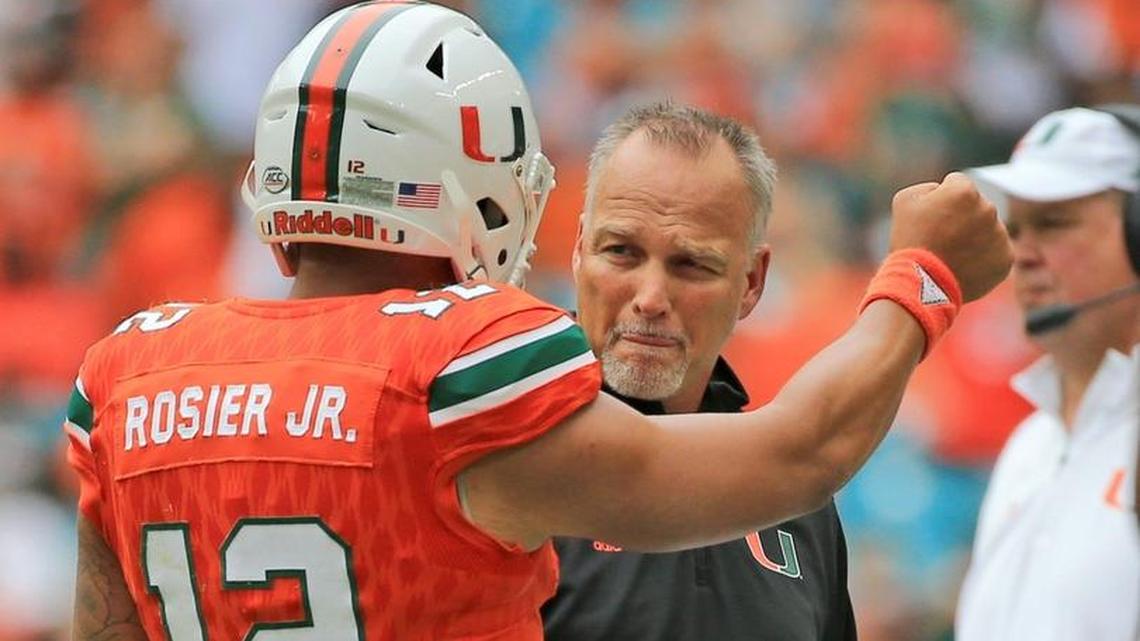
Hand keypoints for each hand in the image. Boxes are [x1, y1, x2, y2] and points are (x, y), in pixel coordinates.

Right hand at [889, 172, 1011, 301]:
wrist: (920, 284)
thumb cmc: (910, 240)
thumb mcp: (905, 201)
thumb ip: (929, 187)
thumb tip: (943, 190)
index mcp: (964, 191)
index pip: (957, 183)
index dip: (941, 198)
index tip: (931, 217)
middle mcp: (988, 208)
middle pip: (975, 206)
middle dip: (961, 217)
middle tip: (941, 238)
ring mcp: (1000, 234)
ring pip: (987, 228)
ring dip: (973, 236)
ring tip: (951, 255)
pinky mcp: (1006, 258)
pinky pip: (995, 251)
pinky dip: (982, 257)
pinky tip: (963, 265)